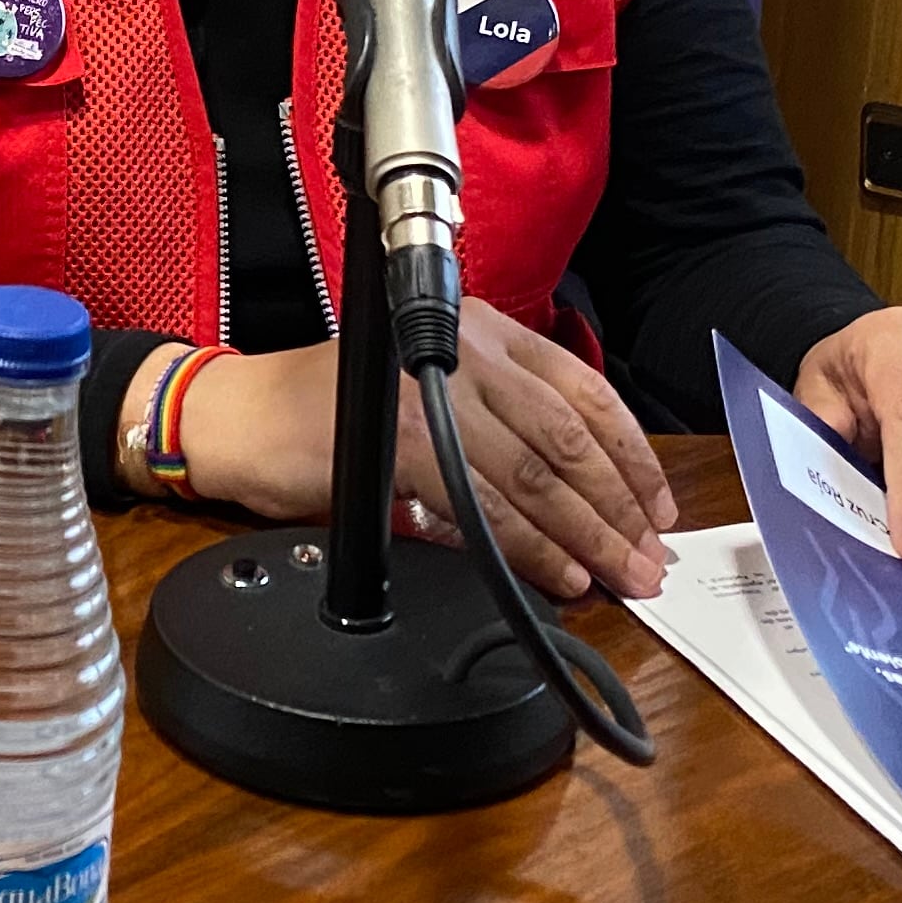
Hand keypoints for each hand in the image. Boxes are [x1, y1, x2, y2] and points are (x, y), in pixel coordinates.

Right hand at [168, 299, 674, 600]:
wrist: (245, 417)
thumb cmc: (332, 410)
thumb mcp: (429, 394)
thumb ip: (497, 426)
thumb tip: (578, 496)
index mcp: (479, 329)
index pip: (582, 389)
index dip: (631, 453)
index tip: (657, 503)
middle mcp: (463, 349)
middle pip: (569, 435)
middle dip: (620, 505)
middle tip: (649, 555)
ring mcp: (434, 393)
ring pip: (538, 474)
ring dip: (589, 534)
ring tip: (620, 573)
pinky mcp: (406, 441)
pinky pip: (489, 506)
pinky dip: (533, 547)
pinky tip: (561, 574)